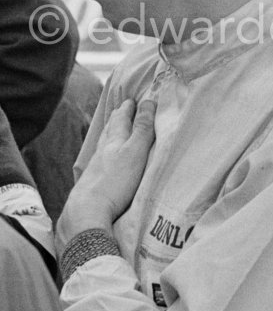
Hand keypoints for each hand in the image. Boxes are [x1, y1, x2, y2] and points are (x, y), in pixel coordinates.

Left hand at [56, 99, 155, 252]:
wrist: (87, 211)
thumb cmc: (115, 181)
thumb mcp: (135, 152)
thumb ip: (142, 129)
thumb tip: (147, 102)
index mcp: (114, 140)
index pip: (121, 118)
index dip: (128, 108)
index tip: (133, 99)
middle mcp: (103, 149)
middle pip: (110, 128)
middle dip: (117, 117)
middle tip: (122, 108)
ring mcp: (96, 165)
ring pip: (103, 143)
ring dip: (110, 132)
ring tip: (113, 127)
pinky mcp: (93, 180)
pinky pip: (100, 158)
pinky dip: (105, 150)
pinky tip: (104, 157)